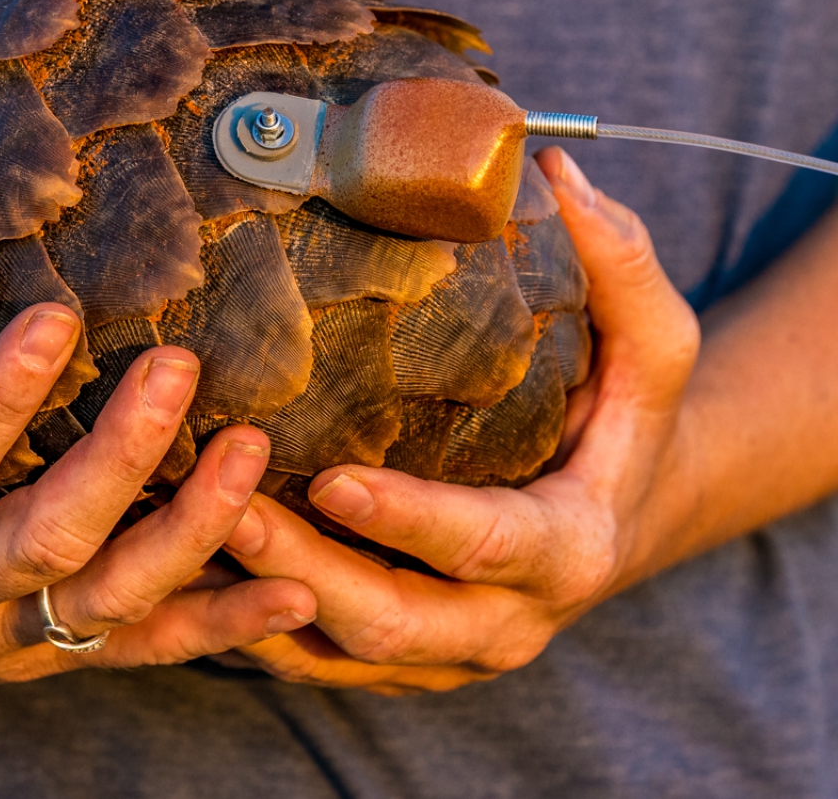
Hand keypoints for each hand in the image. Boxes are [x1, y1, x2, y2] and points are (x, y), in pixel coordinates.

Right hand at [0, 230, 314, 701]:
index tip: (53, 318)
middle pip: (41, 542)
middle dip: (117, 462)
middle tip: (178, 364)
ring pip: (108, 602)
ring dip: (191, 534)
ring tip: (255, 449)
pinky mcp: (45, 651)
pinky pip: (142, 648)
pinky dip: (222, 625)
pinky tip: (297, 586)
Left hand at [219, 147, 699, 694]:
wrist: (625, 516)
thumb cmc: (627, 419)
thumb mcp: (655, 348)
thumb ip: (622, 267)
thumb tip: (560, 175)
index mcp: (568, 552)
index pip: (482, 544)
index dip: (408, 519)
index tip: (333, 479)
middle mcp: (504, 624)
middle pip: (387, 620)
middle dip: (297, 570)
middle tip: (220, 503)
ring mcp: (446, 656)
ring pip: (335, 648)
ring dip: (253, 598)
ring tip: (182, 525)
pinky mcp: (400, 662)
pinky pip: (313, 657)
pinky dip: (248, 618)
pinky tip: (186, 559)